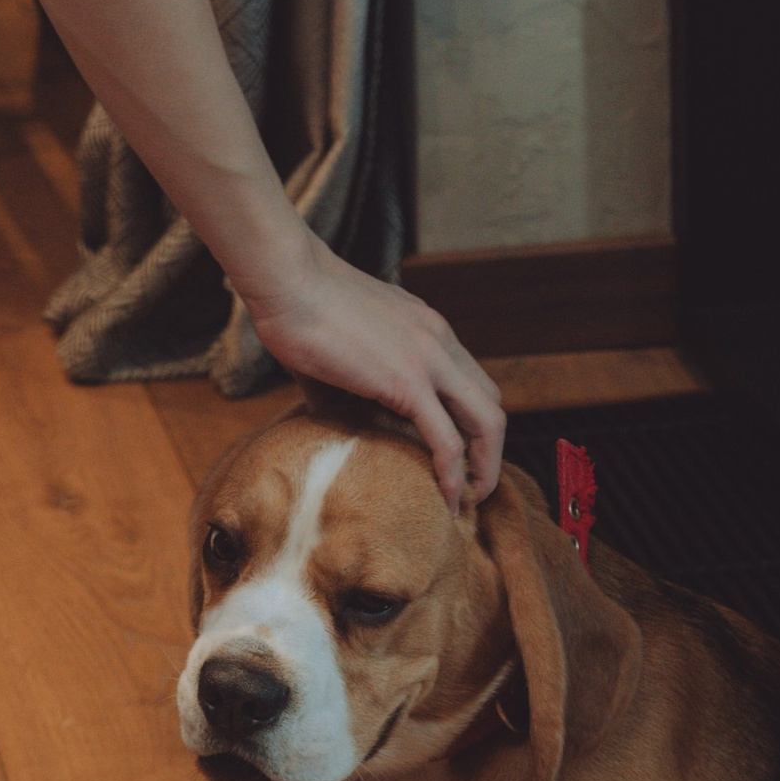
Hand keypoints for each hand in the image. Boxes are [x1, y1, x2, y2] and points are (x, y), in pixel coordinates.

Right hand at [245, 236, 505, 515]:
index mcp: (426, 329)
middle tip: (471, 484)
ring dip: (485, 466)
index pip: (471, 381)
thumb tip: (331, 414)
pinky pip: (449, 440)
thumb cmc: (299, 307)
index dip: (471, 424)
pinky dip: (454, 475)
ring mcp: (430, 360)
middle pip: (491, 403)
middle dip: (489, 449)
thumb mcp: (340, 346)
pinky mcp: (409, 382)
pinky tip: (448, 498)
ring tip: (469, 500)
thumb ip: (348, 382)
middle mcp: (439, 341)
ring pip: (487, 421)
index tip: (458, 456)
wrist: (288, 281)